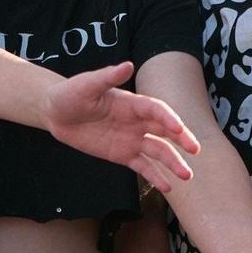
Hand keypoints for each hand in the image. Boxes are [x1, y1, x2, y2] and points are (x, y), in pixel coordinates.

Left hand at [41, 61, 198, 190]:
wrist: (56, 113)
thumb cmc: (71, 94)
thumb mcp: (87, 85)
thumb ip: (107, 77)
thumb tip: (127, 65)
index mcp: (132, 103)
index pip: (156, 110)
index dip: (168, 118)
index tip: (178, 128)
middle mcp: (137, 121)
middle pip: (165, 131)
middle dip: (181, 139)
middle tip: (195, 150)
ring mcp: (131, 139)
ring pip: (158, 151)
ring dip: (173, 162)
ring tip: (187, 176)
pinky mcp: (122, 155)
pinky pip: (143, 166)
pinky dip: (155, 176)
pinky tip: (167, 187)